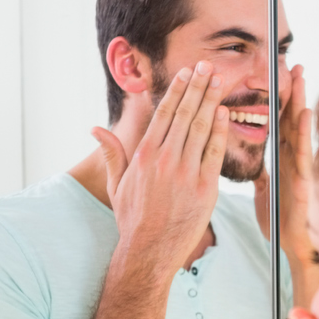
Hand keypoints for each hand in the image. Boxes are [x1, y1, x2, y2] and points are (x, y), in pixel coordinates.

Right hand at [92, 61, 228, 275]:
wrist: (149, 250)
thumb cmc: (132, 219)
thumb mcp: (117, 184)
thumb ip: (111, 152)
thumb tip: (95, 128)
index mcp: (145, 154)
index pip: (164, 113)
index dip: (178, 90)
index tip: (187, 73)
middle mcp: (165, 159)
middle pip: (186, 114)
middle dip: (198, 87)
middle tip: (208, 67)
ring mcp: (186, 172)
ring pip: (201, 128)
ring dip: (211, 101)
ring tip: (219, 82)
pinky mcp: (205, 188)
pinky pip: (214, 152)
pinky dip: (220, 130)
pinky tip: (223, 112)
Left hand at [256, 65, 314, 262]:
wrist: (289, 247)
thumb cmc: (280, 221)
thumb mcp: (264, 191)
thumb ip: (261, 173)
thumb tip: (254, 164)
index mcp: (281, 159)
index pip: (277, 123)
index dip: (275, 99)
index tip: (273, 76)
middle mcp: (291, 159)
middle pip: (290, 118)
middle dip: (291, 91)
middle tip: (293, 62)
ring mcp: (299, 168)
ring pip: (299, 129)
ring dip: (300, 101)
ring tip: (300, 76)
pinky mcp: (303, 181)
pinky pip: (303, 153)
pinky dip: (305, 132)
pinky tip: (306, 113)